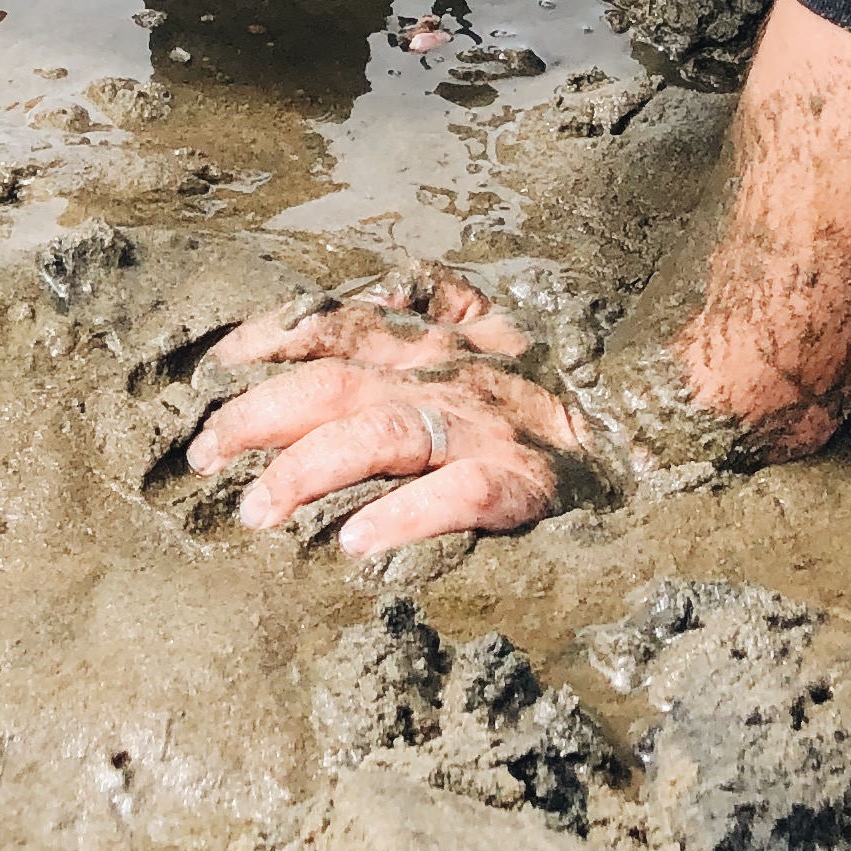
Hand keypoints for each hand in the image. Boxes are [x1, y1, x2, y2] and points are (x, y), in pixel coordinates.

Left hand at [185, 268, 595, 556]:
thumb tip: (348, 304)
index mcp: (428, 333)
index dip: (264, 339)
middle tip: (201, 460)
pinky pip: (454, 496)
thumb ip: (418, 310)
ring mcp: (482, 424)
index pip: (328, 319)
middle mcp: (445, 369)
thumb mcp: (479, 327)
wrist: (649, 420)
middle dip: (255, 418)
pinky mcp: (522, 479)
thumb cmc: (541, 385)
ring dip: (307, 472)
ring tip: (255, 513)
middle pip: (332, 382)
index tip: (208, 372)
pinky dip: (400, 517)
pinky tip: (354, 546)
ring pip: (378, 435)